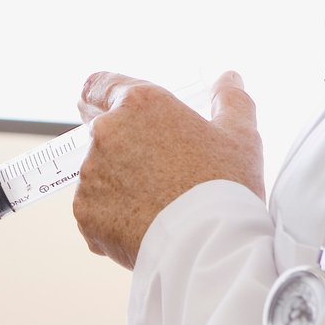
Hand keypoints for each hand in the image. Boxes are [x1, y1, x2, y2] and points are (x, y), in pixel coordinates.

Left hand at [72, 70, 263, 267]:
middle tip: (147, 165)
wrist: (209, 247)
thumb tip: (229, 78)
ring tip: (156, 205)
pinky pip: (94, 210)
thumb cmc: (226, 187)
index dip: (102, 96)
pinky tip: (144, 226)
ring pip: (97, 173)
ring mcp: (90, 174)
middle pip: (97, 130)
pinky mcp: (84, 212)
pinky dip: (112, 217)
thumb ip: (231, 100)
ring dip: (116, 183)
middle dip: (117, 143)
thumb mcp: (240, 135)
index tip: (106, 107)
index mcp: (140, 104)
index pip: (99, 86)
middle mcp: (106, 132)